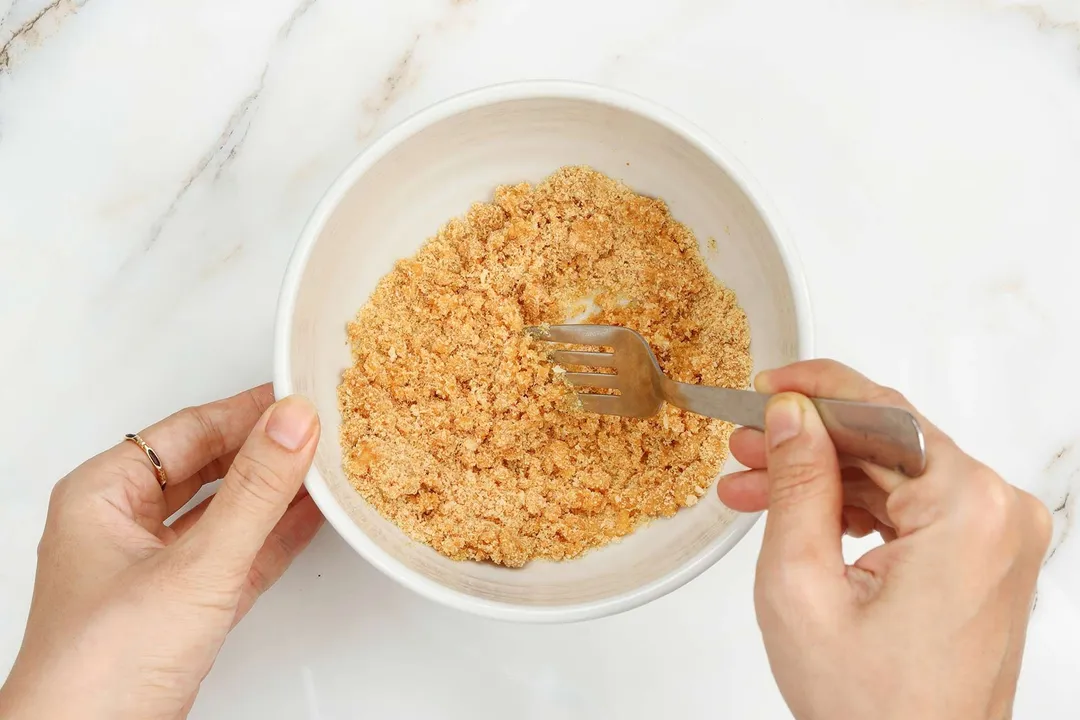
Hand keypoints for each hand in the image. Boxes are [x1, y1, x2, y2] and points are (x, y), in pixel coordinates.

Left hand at [0, 385, 322, 719]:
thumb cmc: (98, 669)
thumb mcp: (195, 565)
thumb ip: (254, 492)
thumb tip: (291, 424)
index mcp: (102, 495)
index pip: (189, 429)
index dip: (248, 410)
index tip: (299, 398)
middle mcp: (123, 524)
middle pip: (209, 465)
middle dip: (266, 450)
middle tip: (320, 429)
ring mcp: (154, 566)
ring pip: (226, 509)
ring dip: (276, 491)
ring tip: (326, 466)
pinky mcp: (182, 605)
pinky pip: (237, 551)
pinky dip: (275, 534)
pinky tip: (312, 518)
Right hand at [717, 361, 1050, 719]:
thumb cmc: (870, 710)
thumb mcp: (801, 584)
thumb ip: (796, 484)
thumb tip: (790, 415)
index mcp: (967, 509)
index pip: (880, 413)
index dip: (813, 391)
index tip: (766, 385)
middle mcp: (998, 514)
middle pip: (886, 444)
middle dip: (806, 443)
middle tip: (743, 446)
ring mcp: (997, 538)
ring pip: (893, 476)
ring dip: (821, 479)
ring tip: (752, 489)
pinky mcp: (984, 559)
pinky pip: (911, 509)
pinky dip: (853, 510)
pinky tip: (798, 517)